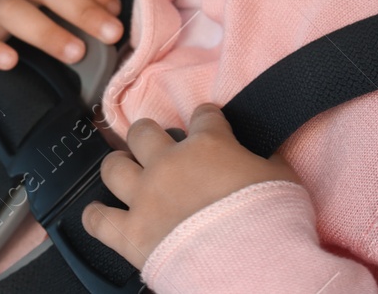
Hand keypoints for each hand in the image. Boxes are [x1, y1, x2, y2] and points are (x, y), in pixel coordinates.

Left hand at [81, 106, 299, 269]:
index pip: (204, 115)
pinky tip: (96, 213)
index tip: (210, 123)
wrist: (250, 263)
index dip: (207, 118)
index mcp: (209, 144)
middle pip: (144, 132)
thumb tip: (264, 154)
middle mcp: (170, 164)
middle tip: (157, 145)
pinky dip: (95, 216)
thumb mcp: (282, 176)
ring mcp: (146, 198)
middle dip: (149, 134)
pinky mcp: (130, 234)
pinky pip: (98, 220)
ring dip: (118, 166)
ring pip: (114, 167)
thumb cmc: (271, 218)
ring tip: (125, 171)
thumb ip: (265, 158)